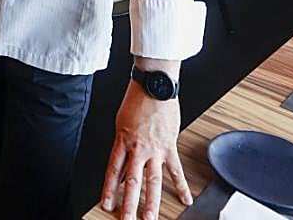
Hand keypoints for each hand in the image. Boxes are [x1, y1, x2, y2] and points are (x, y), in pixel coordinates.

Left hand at [100, 81, 191, 219]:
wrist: (154, 86)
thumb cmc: (137, 100)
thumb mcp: (121, 123)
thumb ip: (123, 144)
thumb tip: (123, 164)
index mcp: (122, 142)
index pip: (113, 171)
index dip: (109, 189)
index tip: (107, 204)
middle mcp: (138, 149)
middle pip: (132, 181)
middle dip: (128, 203)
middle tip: (126, 219)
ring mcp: (155, 150)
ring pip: (153, 180)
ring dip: (151, 201)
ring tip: (149, 217)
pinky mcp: (170, 147)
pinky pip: (176, 170)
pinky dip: (182, 186)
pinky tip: (185, 199)